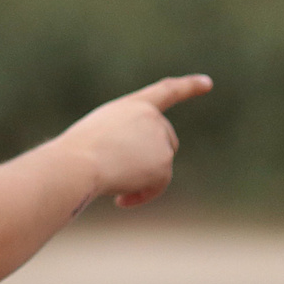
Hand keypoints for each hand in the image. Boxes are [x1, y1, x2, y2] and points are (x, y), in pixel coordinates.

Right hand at [58, 75, 211, 207]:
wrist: (78, 164)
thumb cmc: (75, 154)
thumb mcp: (98, 136)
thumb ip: (123, 139)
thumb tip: (137, 167)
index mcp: (133, 106)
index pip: (167, 91)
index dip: (189, 86)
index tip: (207, 83)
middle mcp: (152, 117)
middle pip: (168, 140)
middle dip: (154, 158)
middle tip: (124, 173)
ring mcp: (160, 139)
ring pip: (161, 165)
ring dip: (143, 178)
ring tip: (114, 183)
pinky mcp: (164, 162)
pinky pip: (158, 185)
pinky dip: (142, 194)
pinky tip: (121, 199)